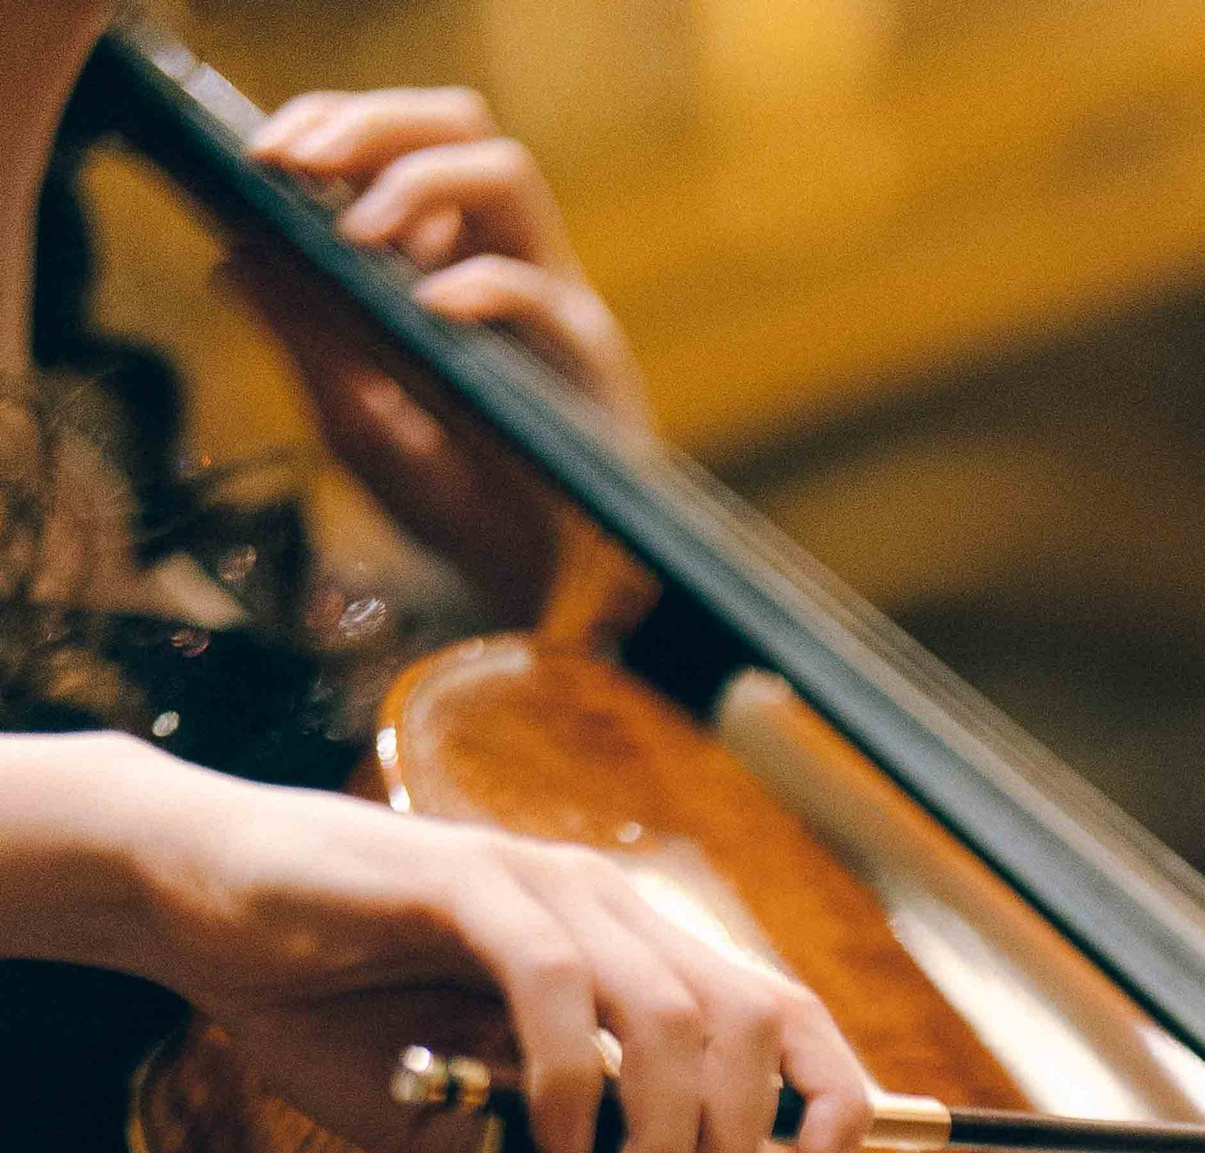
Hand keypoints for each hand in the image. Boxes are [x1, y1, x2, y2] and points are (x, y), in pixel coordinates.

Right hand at [131, 750, 875, 1152]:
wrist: (204, 906)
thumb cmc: (330, 1006)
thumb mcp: (463, 1110)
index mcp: (628, 952)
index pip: (775, 1009)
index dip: (832, 1089)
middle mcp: (608, 909)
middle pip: (746, 1024)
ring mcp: (542, 887)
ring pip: (671, 1018)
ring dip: (664, 1142)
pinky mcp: (467, 883)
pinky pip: (560, 988)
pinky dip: (572, 1083)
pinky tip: (552, 1148)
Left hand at [227, 87, 649, 622]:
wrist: (536, 597)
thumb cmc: (457, 508)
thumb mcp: (355, 423)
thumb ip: (303, 341)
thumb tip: (232, 259)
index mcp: (449, 258)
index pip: (398, 143)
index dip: (329, 124)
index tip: (260, 153)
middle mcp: (504, 260)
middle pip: (455, 124)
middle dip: (370, 123)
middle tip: (300, 161)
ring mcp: (552, 301)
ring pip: (504, 172)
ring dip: (419, 180)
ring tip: (357, 231)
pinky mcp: (592, 363)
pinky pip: (541, 295)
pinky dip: (478, 288)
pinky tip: (428, 309)